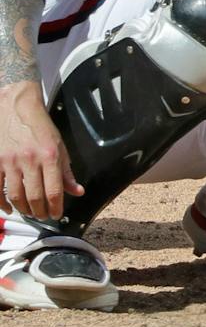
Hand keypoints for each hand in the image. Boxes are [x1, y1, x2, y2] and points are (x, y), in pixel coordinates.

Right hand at [0, 80, 78, 221]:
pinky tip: (9, 208)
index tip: (57, 215)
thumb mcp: (60, 146)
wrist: (17, 109)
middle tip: (43, 216)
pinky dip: (2, 203)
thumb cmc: (40, 128)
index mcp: (50, 156)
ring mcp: (10, 162)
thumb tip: (77, 191)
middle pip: (34, 197)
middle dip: (40, 212)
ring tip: (30, 213)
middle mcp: (30, 160)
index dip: (56, 207)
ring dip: (23, 210)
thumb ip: (66, 172)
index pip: (54, 190)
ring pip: (16, 196)